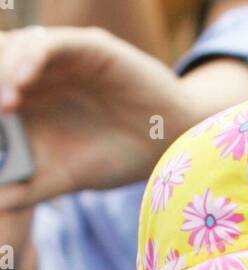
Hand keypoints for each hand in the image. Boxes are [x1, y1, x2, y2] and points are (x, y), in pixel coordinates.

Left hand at [0, 25, 247, 211]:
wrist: (170, 147)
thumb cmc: (119, 158)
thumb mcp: (68, 177)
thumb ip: (32, 187)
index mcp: (33, 97)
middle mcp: (43, 72)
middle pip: (1, 64)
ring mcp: (65, 57)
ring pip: (19, 49)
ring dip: (6, 72)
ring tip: (6, 103)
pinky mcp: (89, 47)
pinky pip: (51, 44)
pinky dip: (32, 58)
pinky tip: (23, 81)